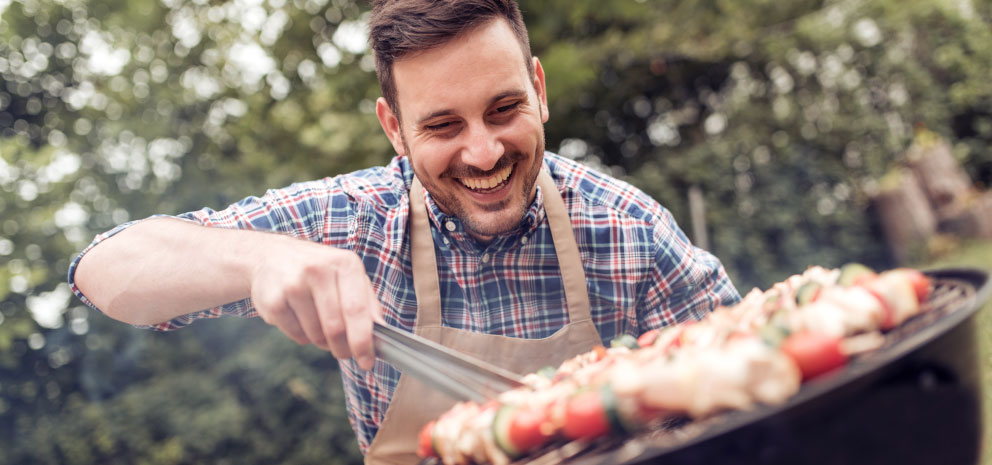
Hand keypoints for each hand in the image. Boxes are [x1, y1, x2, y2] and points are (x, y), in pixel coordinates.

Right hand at [250, 235, 382, 369]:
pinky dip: (304, 337)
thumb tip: (381, 331)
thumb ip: (367, 301)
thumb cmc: (318, 270)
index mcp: (344, 263)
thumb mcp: (347, 275)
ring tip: (320, 325)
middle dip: (343, 348)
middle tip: (345, 353)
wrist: (270, 255)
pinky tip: (301, 318)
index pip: (357, 310)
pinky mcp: (273, 301)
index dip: (363, 341)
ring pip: (316, 335)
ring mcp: (293, 285)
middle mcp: (318, 270)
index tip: (367, 361)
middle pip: (336, 328)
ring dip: (322, 342)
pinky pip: (296, 336)